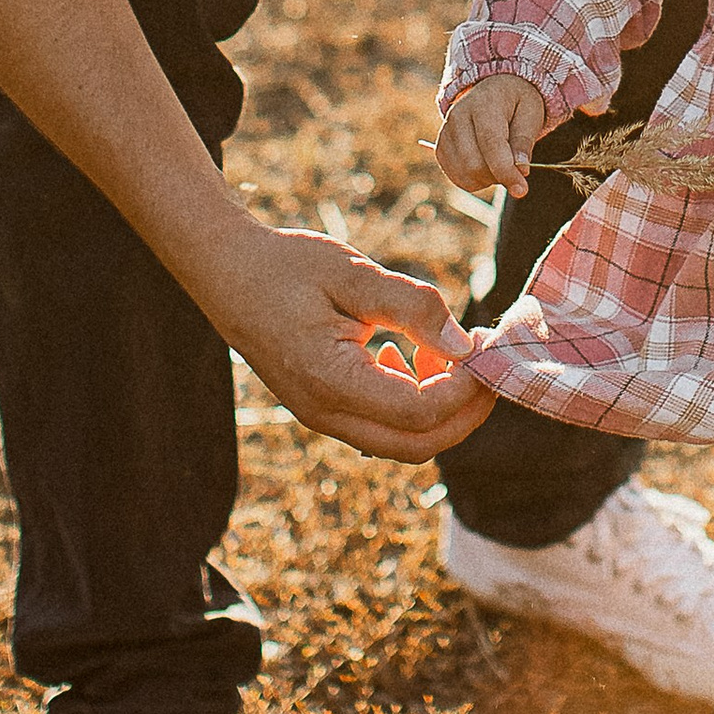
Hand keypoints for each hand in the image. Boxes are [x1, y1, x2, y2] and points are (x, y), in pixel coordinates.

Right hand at [206, 222, 493, 457]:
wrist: (228, 272)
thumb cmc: (288, 266)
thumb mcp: (354, 273)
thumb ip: (412, 307)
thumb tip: (465, 344)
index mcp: (331, 382)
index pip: (419, 413)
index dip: (465, 388)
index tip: (485, 347)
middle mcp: (325, 413)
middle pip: (416, 446)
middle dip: (464, 414)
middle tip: (486, 366)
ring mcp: (322, 417)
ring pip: (400, 442)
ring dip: (438, 410)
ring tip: (447, 353)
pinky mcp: (324, 408)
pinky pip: (380, 427)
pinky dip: (411, 404)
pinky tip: (407, 356)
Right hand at [436, 74, 548, 195]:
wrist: (494, 89)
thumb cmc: (516, 102)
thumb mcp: (531, 114)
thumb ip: (524, 141)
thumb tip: (520, 170)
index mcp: (483, 103)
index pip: (491, 144)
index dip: (505, 171)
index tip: (522, 190)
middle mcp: (458, 116)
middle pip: (474, 164)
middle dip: (498, 176)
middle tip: (514, 165)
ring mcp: (446, 133)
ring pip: (465, 175)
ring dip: (488, 179)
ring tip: (500, 161)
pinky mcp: (441, 148)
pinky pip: (457, 178)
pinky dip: (475, 180)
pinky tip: (486, 165)